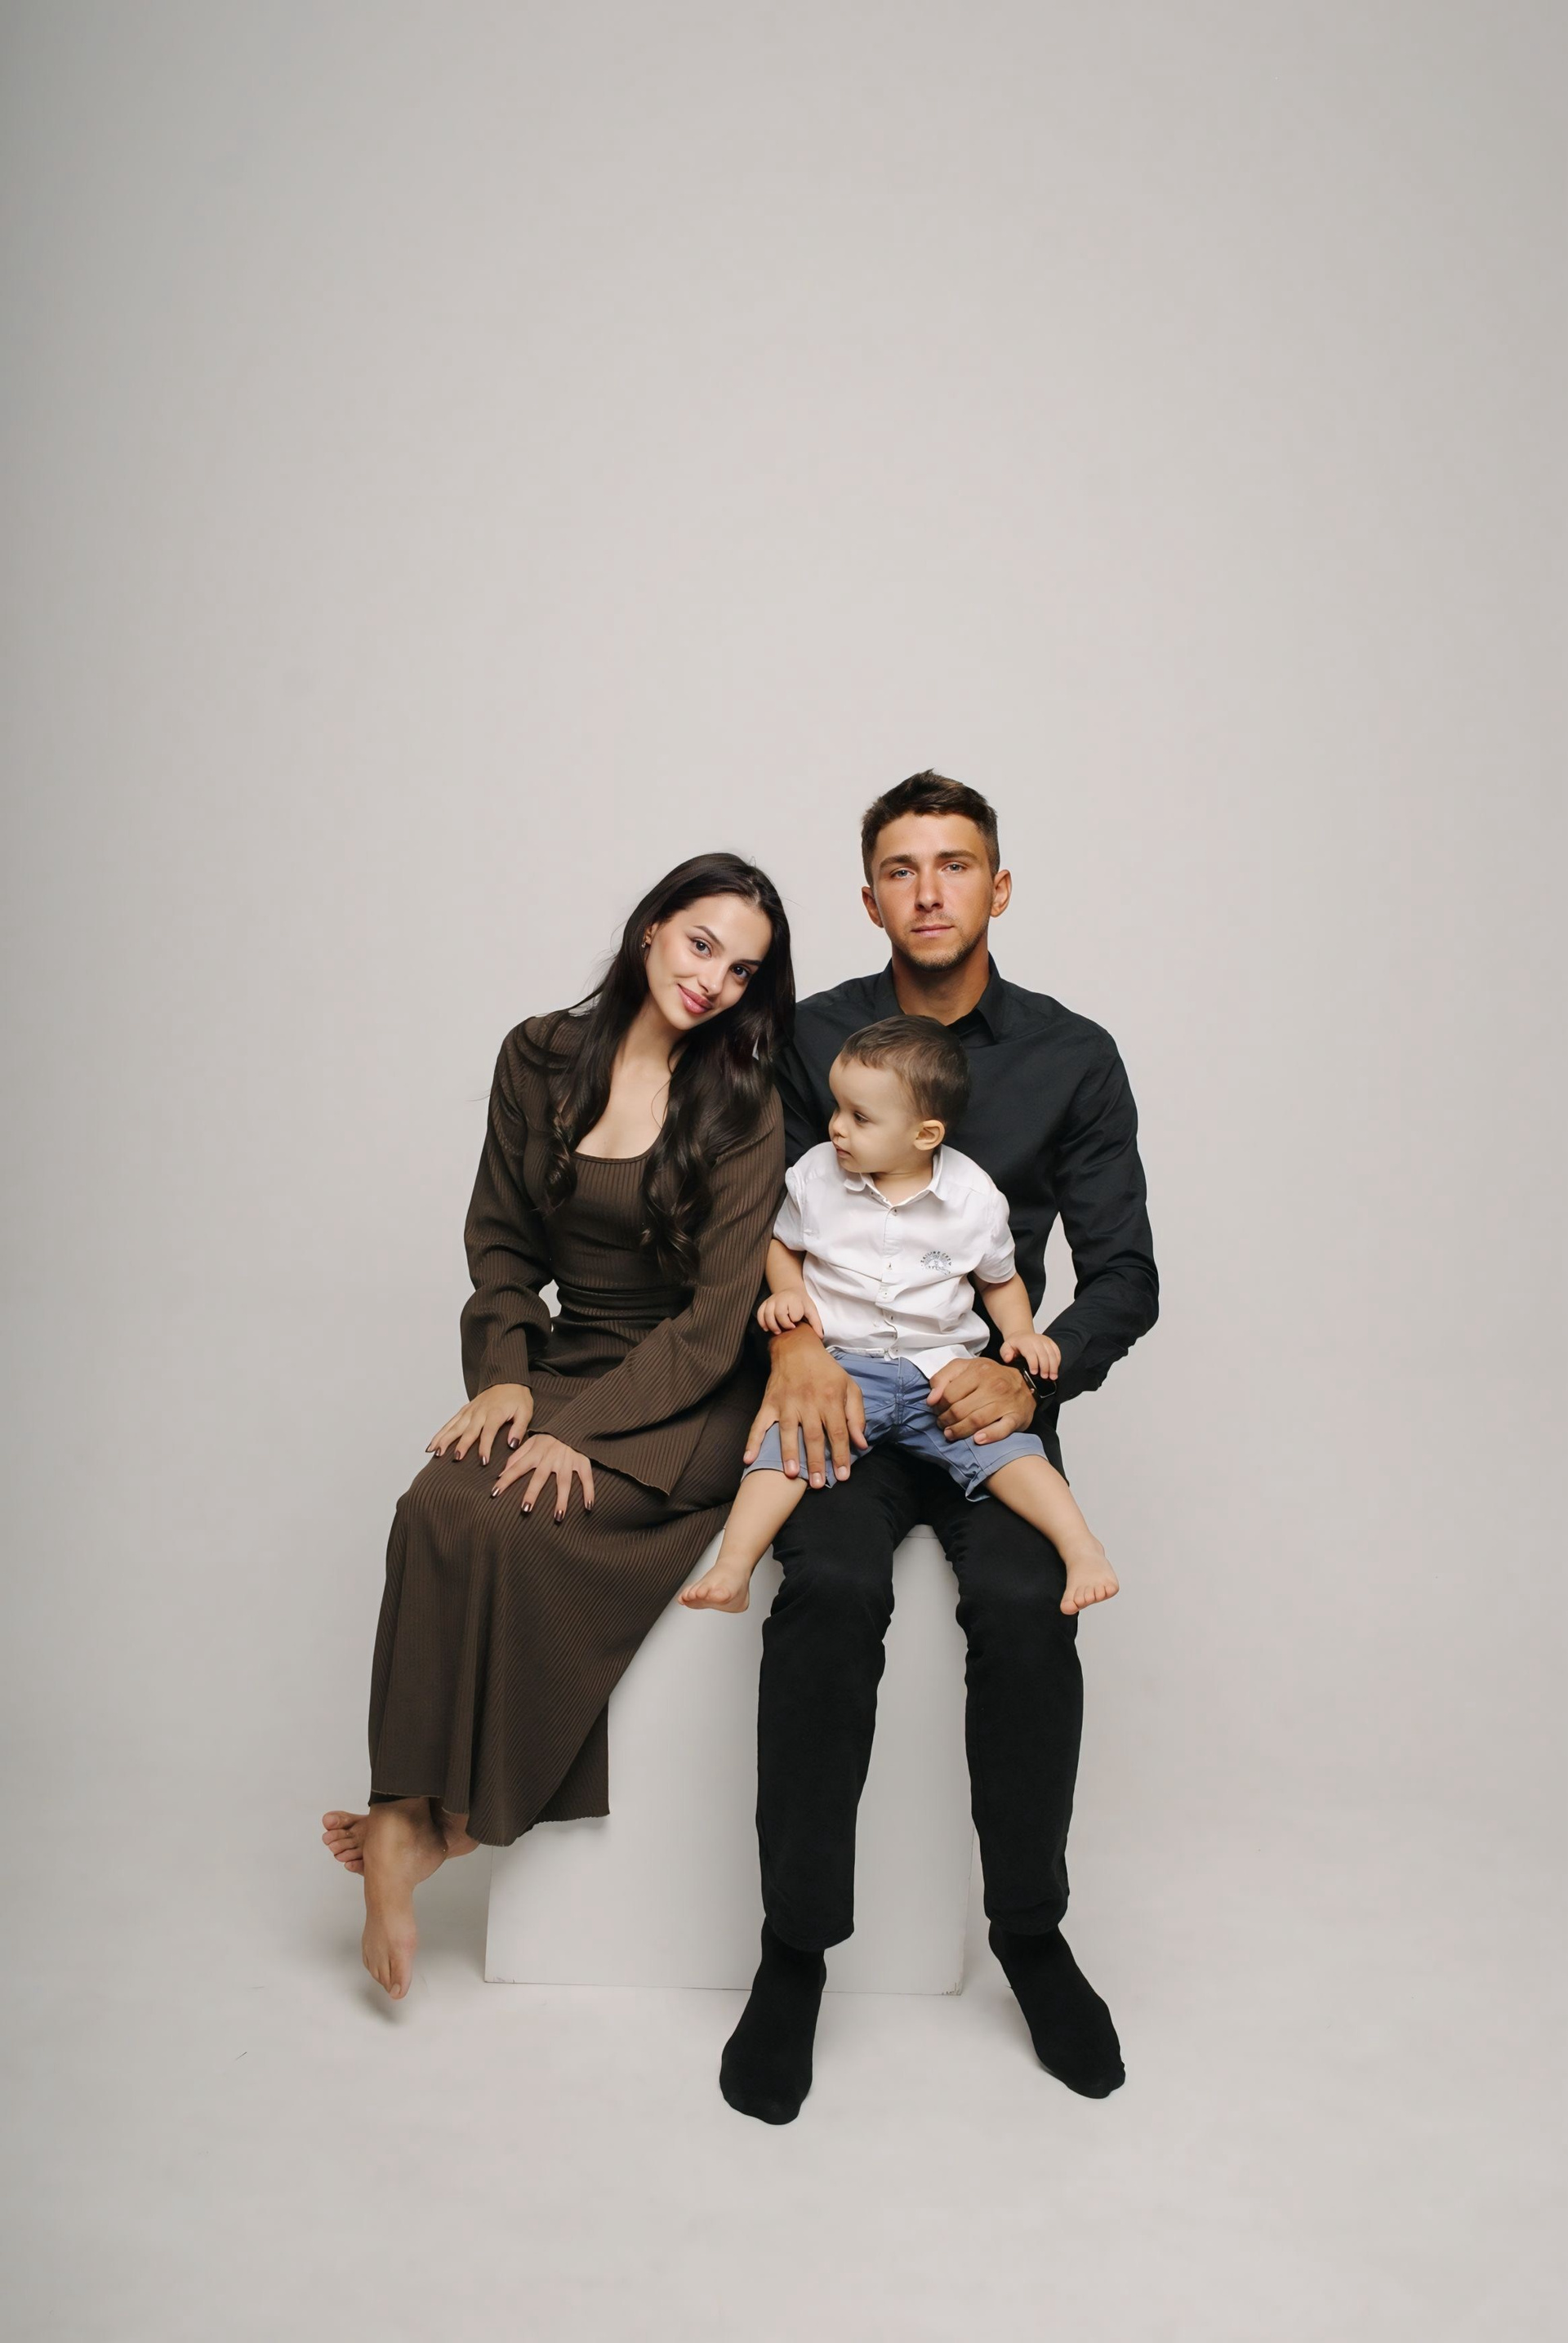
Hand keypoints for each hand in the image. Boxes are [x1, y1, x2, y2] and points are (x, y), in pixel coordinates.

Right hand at [428, 1383, 532, 1465]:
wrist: (508, 1379)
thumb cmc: (517, 1397)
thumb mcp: (526, 1412)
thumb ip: (519, 1428)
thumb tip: (512, 1444)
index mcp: (495, 1413)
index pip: (488, 1432)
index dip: (485, 1447)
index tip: (483, 1461)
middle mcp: (479, 1411)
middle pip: (468, 1430)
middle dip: (461, 1445)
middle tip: (456, 1458)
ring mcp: (470, 1410)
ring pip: (454, 1426)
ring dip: (445, 1439)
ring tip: (436, 1452)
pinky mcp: (465, 1410)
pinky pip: (451, 1422)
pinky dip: (441, 1432)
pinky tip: (433, 1444)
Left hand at [489, 1432, 594, 1518]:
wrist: (574, 1423)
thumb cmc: (550, 1436)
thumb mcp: (532, 1441)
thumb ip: (516, 1456)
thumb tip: (501, 1473)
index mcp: (536, 1452)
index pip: (517, 1467)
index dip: (505, 1480)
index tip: (494, 1493)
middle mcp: (551, 1457)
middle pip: (540, 1477)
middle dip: (532, 1493)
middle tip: (525, 1510)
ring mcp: (567, 1460)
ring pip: (564, 1482)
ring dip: (561, 1500)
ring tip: (558, 1517)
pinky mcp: (583, 1461)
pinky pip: (586, 1478)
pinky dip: (589, 1491)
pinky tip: (588, 1506)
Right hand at [742, 1322, 867, 1486]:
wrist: (797, 1348)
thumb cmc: (827, 1371)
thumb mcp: (850, 1387)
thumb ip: (856, 1416)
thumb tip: (861, 1444)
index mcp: (830, 1399)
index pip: (837, 1432)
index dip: (840, 1455)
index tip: (842, 1476)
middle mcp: (808, 1402)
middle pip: (813, 1436)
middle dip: (816, 1462)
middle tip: (818, 1484)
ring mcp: (786, 1403)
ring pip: (788, 1432)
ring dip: (789, 1453)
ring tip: (791, 1474)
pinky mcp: (769, 1403)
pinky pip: (759, 1424)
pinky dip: (753, 1441)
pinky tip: (749, 1458)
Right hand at [757, 1288, 823, 1337]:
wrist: (791, 1290)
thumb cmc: (802, 1303)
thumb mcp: (811, 1310)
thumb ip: (816, 1323)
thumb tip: (820, 1337)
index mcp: (795, 1299)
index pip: (794, 1313)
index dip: (795, 1320)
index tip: (797, 1324)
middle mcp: (781, 1298)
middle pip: (779, 1313)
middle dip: (784, 1324)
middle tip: (789, 1329)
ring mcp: (772, 1300)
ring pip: (767, 1314)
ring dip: (772, 1325)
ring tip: (778, 1332)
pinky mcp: (765, 1303)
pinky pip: (760, 1313)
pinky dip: (762, 1322)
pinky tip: (767, 1329)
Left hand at [924, 1355, 1036, 1444]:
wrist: (1025, 1384)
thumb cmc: (990, 1376)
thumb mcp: (966, 1368)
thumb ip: (943, 1377)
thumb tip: (931, 1399)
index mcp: (979, 1370)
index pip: (949, 1393)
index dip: (939, 1405)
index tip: (937, 1410)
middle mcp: (993, 1385)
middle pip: (960, 1409)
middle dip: (946, 1420)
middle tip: (942, 1424)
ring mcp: (1005, 1402)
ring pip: (976, 1421)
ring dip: (959, 1431)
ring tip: (950, 1434)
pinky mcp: (1015, 1417)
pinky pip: (1001, 1430)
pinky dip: (988, 1436)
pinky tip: (977, 1440)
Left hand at [1000, 1332, 1060, 1382]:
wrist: (1022, 1335)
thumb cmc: (1015, 1344)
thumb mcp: (1006, 1347)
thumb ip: (1005, 1353)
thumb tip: (1008, 1358)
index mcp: (1025, 1342)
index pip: (1031, 1353)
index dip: (1033, 1364)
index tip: (1034, 1373)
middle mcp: (1037, 1340)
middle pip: (1044, 1355)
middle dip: (1045, 1367)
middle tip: (1045, 1377)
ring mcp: (1045, 1341)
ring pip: (1052, 1354)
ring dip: (1053, 1366)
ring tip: (1053, 1377)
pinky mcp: (1051, 1343)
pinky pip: (1057, 1352)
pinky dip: (1057, 1361)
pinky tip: (1055, 1369)